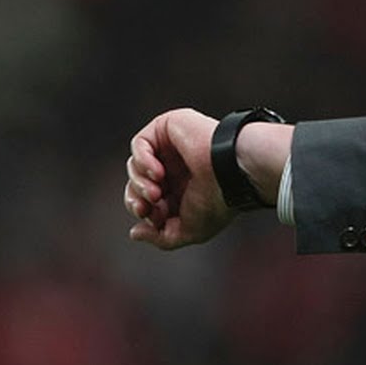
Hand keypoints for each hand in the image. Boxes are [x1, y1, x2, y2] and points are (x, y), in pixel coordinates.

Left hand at [124, 108, 234, 249]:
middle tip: (146, 208)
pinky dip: (143, 161)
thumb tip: (134, 232)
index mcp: (179, 189)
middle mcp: (173, 167)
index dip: (141, 210)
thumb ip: (161, 238)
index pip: (143, 199)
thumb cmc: (218, 201)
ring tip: (156, 192)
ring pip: (134, 164)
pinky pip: (139, 144)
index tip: (154, 218)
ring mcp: (170, 146)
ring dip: (139, 183)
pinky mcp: (168, 126)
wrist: (231, 173)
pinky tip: (158, 173)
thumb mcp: (188, 231)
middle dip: (135, 198)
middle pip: (135, 182)